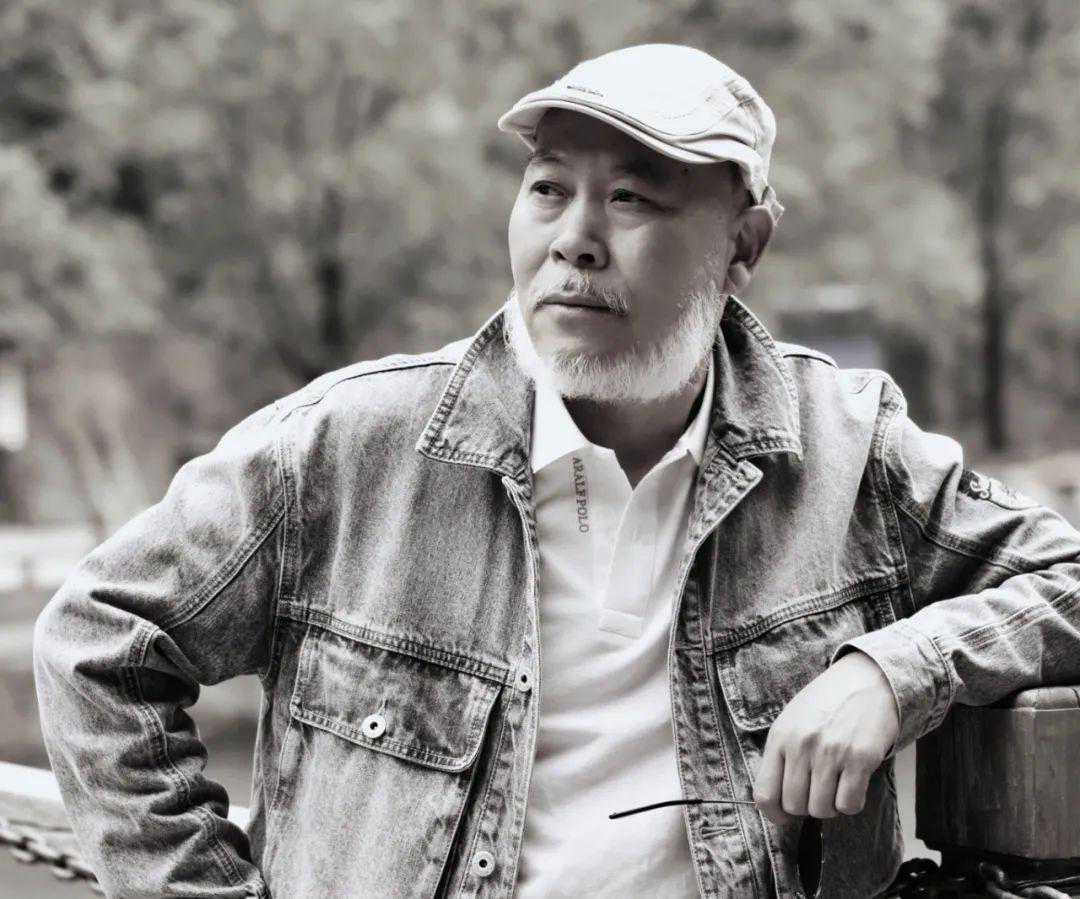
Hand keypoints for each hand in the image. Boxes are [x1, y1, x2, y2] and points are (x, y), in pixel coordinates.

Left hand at [752, 650, 898, 824]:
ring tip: (836, 784)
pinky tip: (853, 783)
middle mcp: (802, 745)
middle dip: (807, 807)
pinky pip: (849, 804)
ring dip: (831, 806)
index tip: (784, 816)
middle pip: (795, 806)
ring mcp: (831, 752)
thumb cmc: (827, 704)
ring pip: (822, 809)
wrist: (868, 680)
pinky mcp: (860, 758)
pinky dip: (852, 803)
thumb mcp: (792, 721)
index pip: (764, 793)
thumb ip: (782, 756)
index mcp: (780, 736)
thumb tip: (776, 802)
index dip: (773, 814)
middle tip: (819, 790)